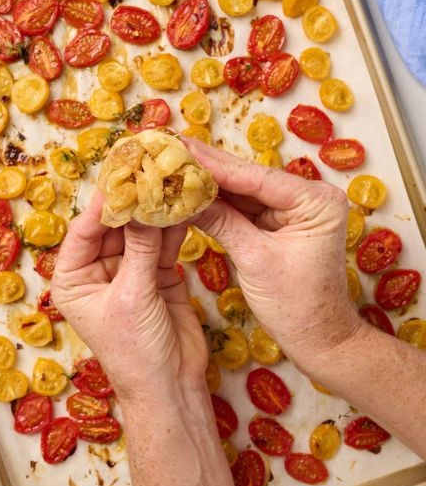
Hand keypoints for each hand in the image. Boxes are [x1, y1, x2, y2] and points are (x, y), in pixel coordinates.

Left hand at [50, 192, 209, 404]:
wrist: (170, 386)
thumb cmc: (134, 351)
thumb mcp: (132, 296)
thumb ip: (138, 249)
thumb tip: (142, 203)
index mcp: (73, 279)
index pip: (84, 231)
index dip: (102, 204)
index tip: (121, 175)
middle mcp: (97, 271)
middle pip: (112, 226)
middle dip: (132, 202)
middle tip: (149, 170)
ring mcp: (128, 271)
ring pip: (139, 232)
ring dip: (155, 210)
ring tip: (171, 180)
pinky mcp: (157, 275)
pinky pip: (162, 244)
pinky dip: (174, 226)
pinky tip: (185, 203)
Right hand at [184, 138, 360, 380]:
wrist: (318, 338)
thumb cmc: (295, 304)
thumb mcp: (254, 259)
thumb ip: (222, 221)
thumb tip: (182, 195)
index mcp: (316, 201)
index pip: (255, 177)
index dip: (214, 165)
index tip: (179, 148)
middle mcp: (309, 197)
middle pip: (248, 178)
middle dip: (208, 168)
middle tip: (168, 147)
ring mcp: (294, 209)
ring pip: (242, 191)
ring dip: (207, 183)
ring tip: (171, 165)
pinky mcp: (279, 223)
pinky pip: (242, 207)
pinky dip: (216, 203)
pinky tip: (188, 191)